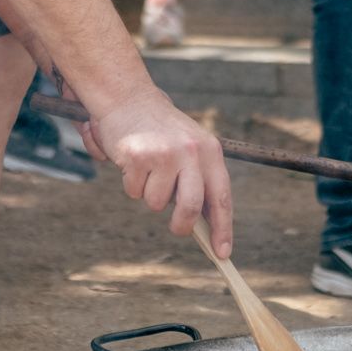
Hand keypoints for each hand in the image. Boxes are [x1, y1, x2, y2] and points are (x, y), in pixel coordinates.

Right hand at [89, 88, 233, 255]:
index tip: (223, 253)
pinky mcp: (138, 157)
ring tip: (147, 169)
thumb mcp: (189, 147)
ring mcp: (164, 154)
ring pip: (156, 203)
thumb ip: (198, 179)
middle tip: (177, 228)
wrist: (128, 97)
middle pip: (190, 207)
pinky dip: (131, 183)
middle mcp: (190, 151)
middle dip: (182, 225)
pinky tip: (132, 161)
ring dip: (149, 194)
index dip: (223, 228)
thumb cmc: (160, 130)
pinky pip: (134, 191)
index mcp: (210, 150)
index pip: (221, 196)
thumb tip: (202, 225)